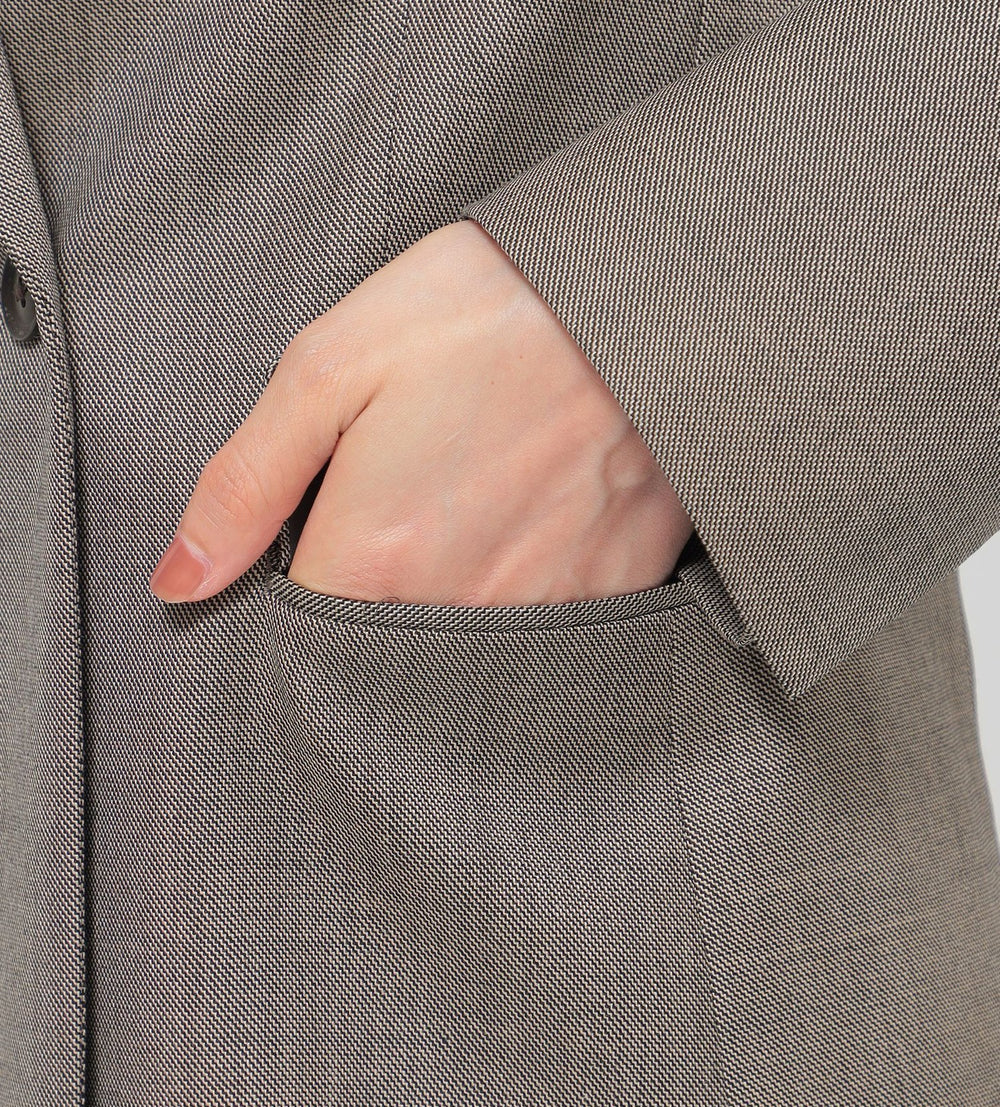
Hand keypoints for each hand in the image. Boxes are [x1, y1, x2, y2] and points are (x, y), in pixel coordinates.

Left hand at [148, 219, 694, 605]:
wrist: (640, 289)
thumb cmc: (480, 313)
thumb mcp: (331, 368)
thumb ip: (245, 486)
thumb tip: (177, 581)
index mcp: (378, 555)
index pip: (308, 630)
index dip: (308, 581)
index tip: (335, 527)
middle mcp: (462, 604)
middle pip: (390, 646)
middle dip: (384, 594)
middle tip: (418, 500)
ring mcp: (548, 607)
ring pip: (471, 643)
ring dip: (460, 593)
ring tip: (479, 503)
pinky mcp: (617, 590)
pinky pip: (552, 629)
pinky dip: (534, 589)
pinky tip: (538, 518)